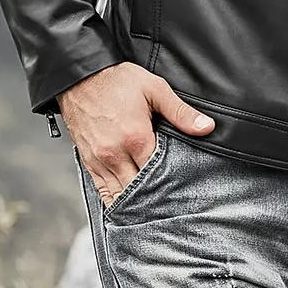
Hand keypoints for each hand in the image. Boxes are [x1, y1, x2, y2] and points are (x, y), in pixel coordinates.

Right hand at [57, 61, 215, 208]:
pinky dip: (114, 200)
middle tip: (172, 205)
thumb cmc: (118, 80)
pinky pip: (102, 190)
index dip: (172, 183)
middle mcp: (115, 154)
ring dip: (135, 204)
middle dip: (154, 198)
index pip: (158, 174)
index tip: (184, 188)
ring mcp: (99, 160)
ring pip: (119, 195)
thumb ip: (180, 112)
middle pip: (139, 190)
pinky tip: (127, 207)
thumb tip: (206, 127)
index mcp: (136, 138)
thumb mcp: (154, 88)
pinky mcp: (88, 161)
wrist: (81, 77)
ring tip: (152, 210)